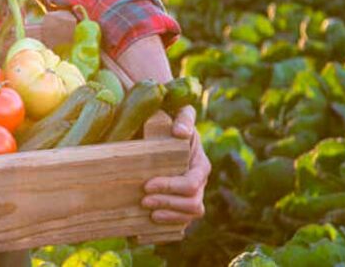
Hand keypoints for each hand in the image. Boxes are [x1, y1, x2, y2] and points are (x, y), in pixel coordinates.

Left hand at [141, 105, 209, 224]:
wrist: (165, 137)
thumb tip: (180, 132)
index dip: (171, 187)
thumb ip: (184, 118)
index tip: (148, 185)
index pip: (191, 184)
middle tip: (144, 200)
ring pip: (189, 216)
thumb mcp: (180, 118)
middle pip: (192, 204)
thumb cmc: (173, 126)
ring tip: (149, 212)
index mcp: (201, 167)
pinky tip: (149, 227)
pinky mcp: (182, 207)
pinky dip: (167, 228)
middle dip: (168, 203)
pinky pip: (181, 224)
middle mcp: (200, 185)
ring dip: (169, 217)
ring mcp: (192, 197)